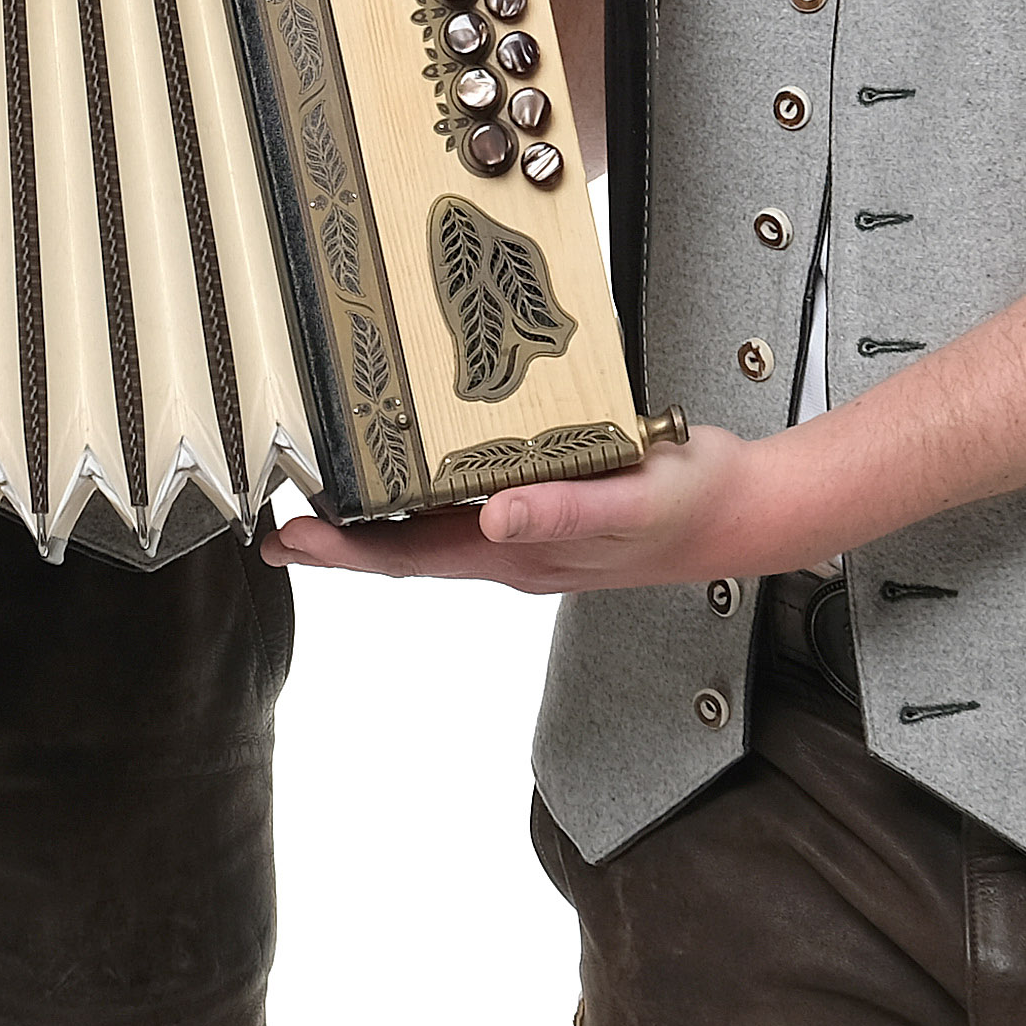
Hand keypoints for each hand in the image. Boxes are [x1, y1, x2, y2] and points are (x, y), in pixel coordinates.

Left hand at [265, 425, 801, 596]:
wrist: (748, 511)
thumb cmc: (694, 504)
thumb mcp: (635, 499)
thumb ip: (567, 510)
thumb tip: (494, 521)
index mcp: (520, 554)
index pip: (410, 557)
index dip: (344, 549)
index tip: (288, 534)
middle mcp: (512, 550)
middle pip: (405, 551)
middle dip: (339, 539)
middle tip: (276, 521)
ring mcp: (527, 535)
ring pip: (431, 530)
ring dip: (374, 517)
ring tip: (322, 493)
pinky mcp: (545, 510)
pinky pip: (467, 505)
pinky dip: (423, 491)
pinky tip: (409, 467)